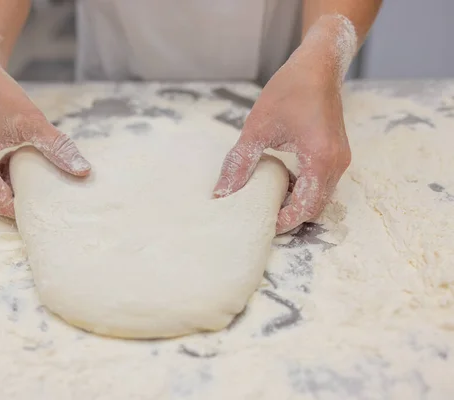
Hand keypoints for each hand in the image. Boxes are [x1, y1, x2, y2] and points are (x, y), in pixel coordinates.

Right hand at [0, 47, 89, 217]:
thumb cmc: (0, 93)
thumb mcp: (33, 122)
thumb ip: (58, 148)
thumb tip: (84, 171)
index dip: (22, 212)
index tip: (47, 213)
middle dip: (15, 205)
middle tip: (44, 205)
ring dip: (7, 192)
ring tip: (35, 188)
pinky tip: (20, 171)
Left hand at [213, 43, 350, 233]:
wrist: (318, 65)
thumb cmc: (290, 90)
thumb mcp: (257, 128)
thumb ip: (240, 162)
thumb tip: (223, 192)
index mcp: (320, 159)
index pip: (305, 207)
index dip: (283, 222)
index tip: (260, 225)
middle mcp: (336, 164)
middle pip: (315, 207)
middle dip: (290, 217)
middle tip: (261, 217)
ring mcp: (340, 159)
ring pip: (320, 197)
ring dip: (296, 203)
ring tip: (268, 201)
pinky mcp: (337, 154)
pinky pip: (322, 183)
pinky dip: (303, 190)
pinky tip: (281, 183)